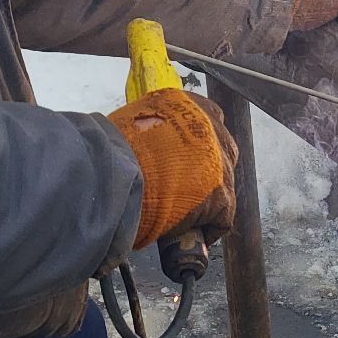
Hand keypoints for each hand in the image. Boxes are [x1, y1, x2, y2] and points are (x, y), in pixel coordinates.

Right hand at [105, 90, 237, 248]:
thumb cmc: (112, 148)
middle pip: (221, 148)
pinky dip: (209, 226)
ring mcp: (219, 160)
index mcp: (186, 104)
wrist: (115, 170)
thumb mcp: (131, 123)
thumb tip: (139, 145)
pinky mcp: (222, 194)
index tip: (185, 156)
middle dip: (208, 166)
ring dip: (209, 195)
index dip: (196, 142)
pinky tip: (194, 233)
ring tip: (189, 210)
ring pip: (225, 181)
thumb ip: (147, 129)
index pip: (206, 119)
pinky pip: (223, 216)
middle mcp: (210, 125)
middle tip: (186, 183)